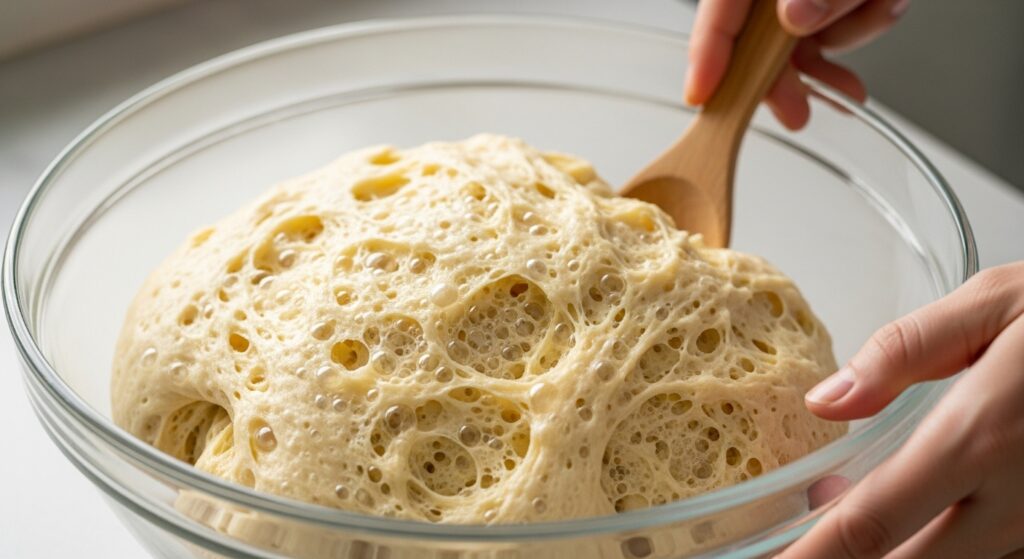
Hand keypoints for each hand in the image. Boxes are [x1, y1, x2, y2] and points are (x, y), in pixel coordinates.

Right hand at [686, 0, 910, 128]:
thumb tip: (795, 15)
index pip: (718, 10)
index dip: (707, 54)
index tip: (704, 95)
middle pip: (758, 36)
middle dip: (786, 74)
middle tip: (797, 111)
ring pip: (809, 36)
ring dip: (847, 33)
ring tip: (878, 1)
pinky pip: (848, 24)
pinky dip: (871, 17)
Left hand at [778, 262, 1023, 557]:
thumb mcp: (998, 303)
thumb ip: (905, 352)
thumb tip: (827, 401)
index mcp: (982, 438)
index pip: (872, 524)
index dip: (812, 556)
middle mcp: (1015, 499)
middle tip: (796, 546)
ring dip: (895, 553)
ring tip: (840, 522)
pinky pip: (996, 552)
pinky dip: (941, 542)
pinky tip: (916, 514)